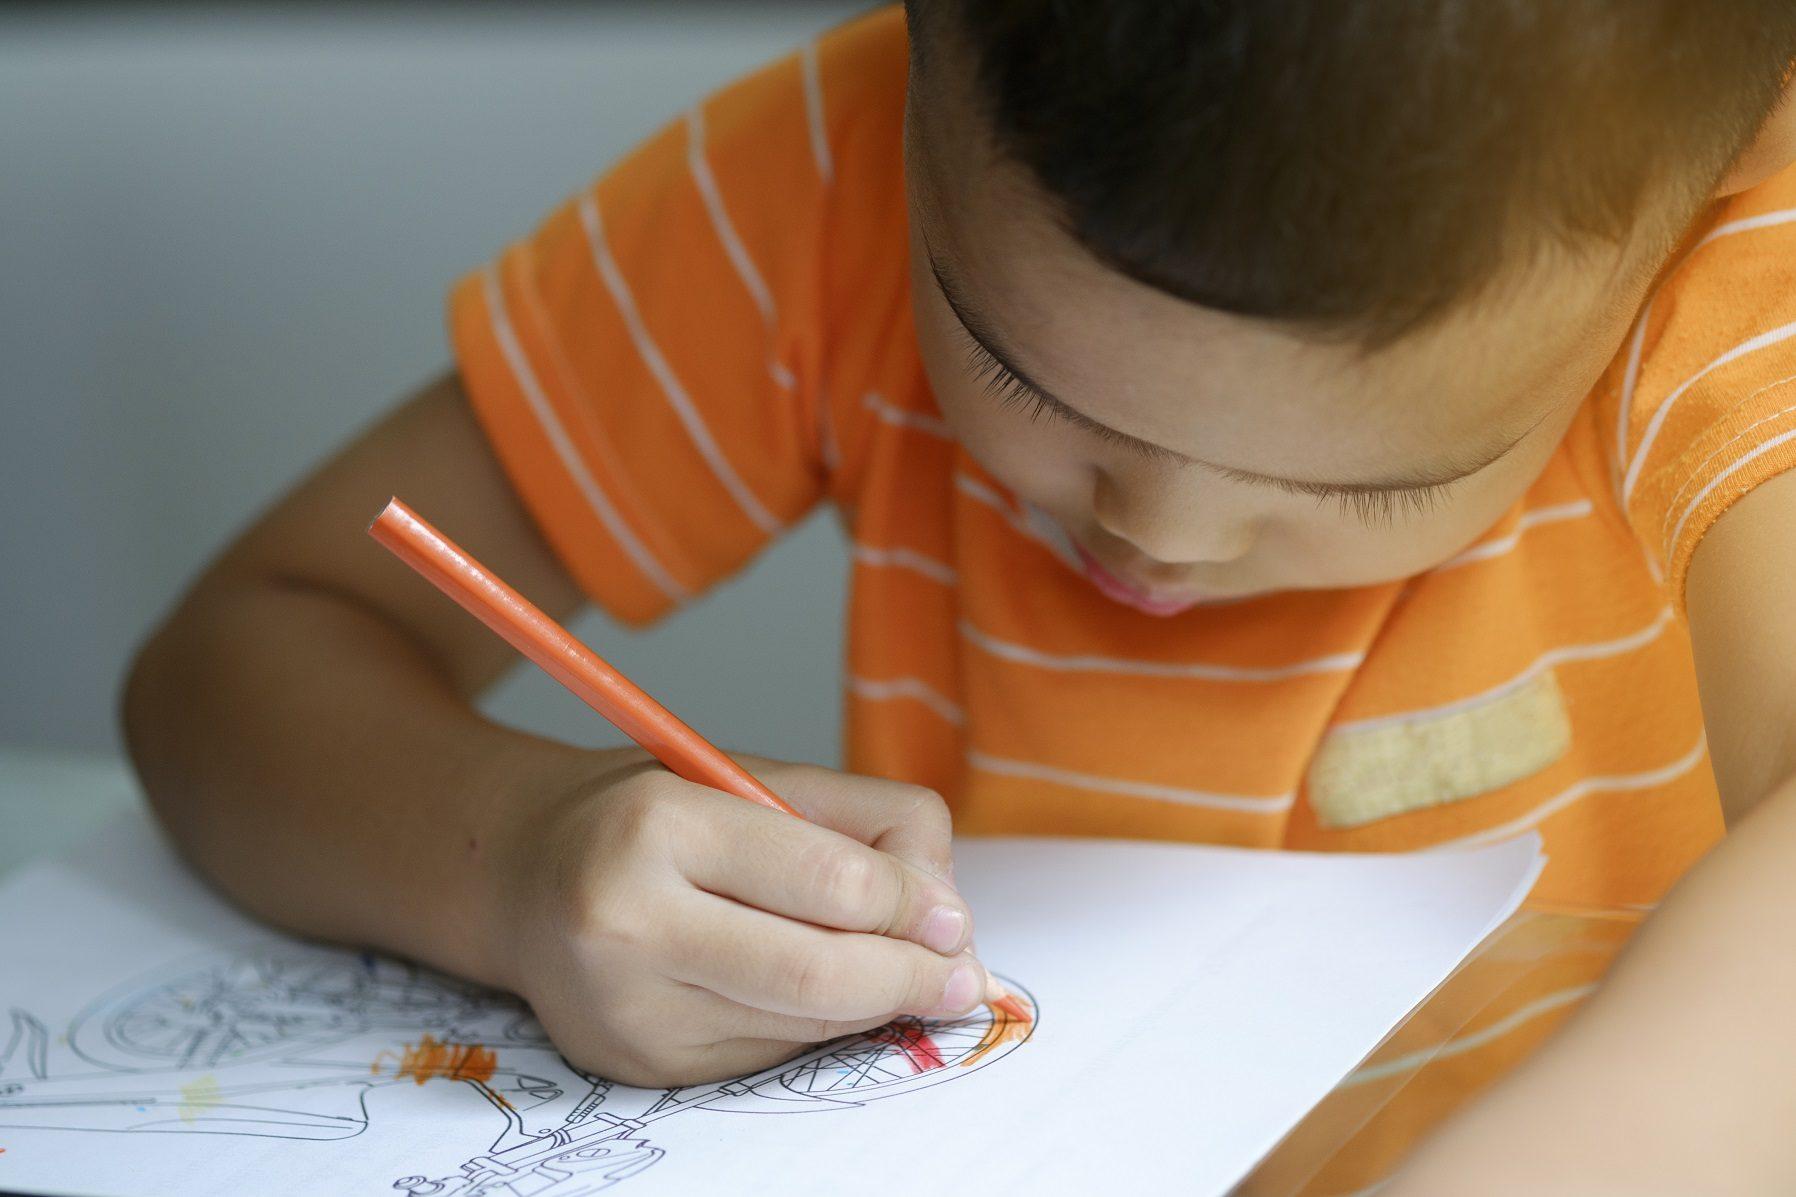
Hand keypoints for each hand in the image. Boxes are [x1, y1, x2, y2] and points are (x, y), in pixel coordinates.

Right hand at [486, 749, 986, 1086]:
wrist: (521, 875)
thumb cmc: (654, 815)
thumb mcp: (756, 776)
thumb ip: (868, 824)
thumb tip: (949, 917)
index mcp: (660, 825)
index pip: (829, 882)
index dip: (912, 907)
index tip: (954, 919)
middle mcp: (628, 923)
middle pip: (819, 977)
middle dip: (912, 980)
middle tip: (964, 976)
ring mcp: (627, 1008)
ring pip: (802, 1026)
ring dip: (873, 1006)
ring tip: (899, 972)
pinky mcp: (638, 1065)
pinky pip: (768, 1054)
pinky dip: (816, 1027)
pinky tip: (816, 990)